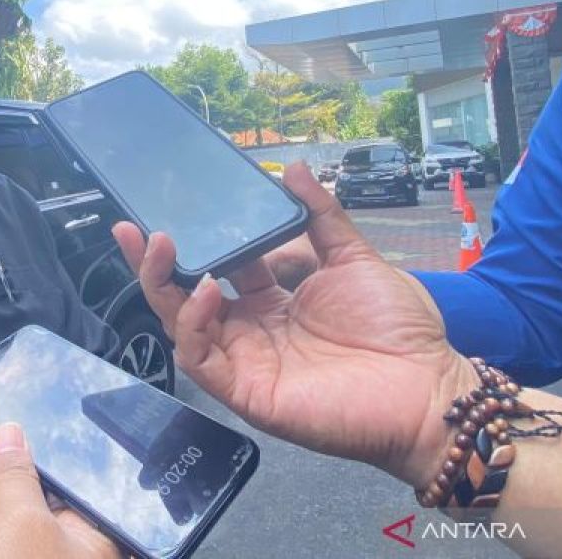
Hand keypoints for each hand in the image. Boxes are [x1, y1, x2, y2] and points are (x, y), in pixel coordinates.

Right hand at [0, 422, 120, 558]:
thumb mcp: (20, 525)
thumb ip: (16, 477)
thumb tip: (11, 433)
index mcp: (95, 548)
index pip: (95, 491)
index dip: (81, 454)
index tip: (69, 416)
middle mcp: (65, 552)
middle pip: (58, 494)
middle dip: (44, 454)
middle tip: (35, 407)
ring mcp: (24, 555)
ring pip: (19, 500)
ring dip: (9, 462)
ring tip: (5, 419)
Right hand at [112, 162, 476, 489]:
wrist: (428, 388)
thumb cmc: (400, 332)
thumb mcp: (353, 258)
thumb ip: (320, 216)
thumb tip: (295, 170)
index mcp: (271, 303)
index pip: (216, 269)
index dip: (193, 243)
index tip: (172, 210)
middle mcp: (251, 332)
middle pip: (184, 296)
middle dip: (152, 263)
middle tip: (132, 228)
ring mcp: (245, 362)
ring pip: (180, 324)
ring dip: (162, 285)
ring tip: (161, 246)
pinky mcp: (245, 390)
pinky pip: (199, 357)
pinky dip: (193, 322)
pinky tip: (208, 291)